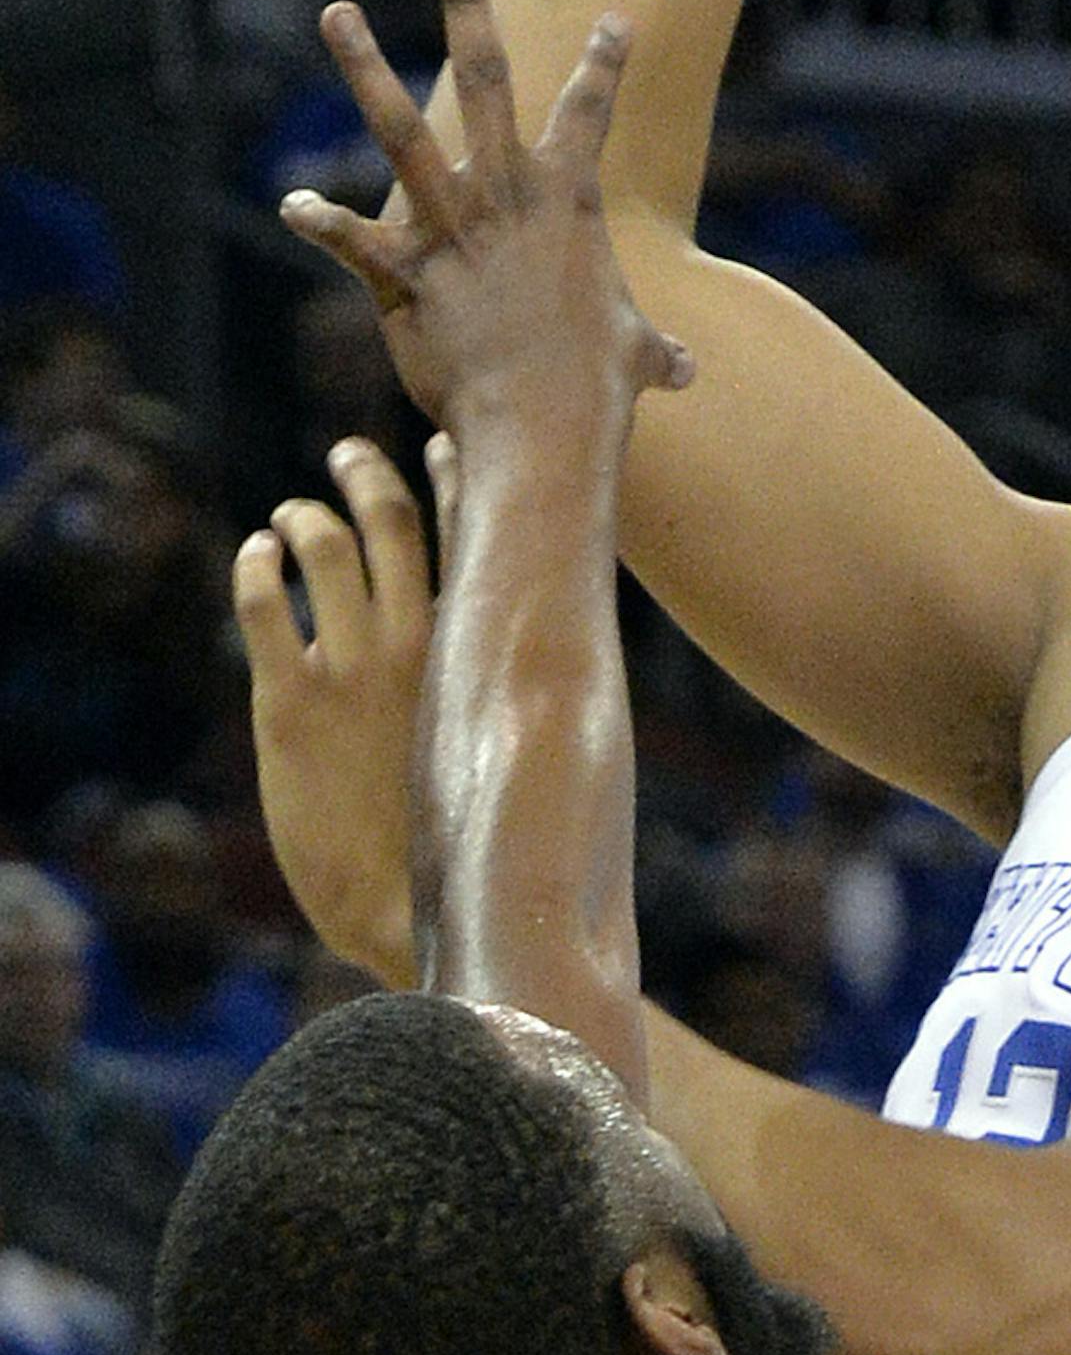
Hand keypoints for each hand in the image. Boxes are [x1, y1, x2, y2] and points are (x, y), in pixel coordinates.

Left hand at [233, 438, 445, 985]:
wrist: (402, 909)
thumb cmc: (458, 853)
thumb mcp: (497, 762)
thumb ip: (499, 709)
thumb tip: (530, 693)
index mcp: (473, 658)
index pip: (470, 541)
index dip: (454, 482)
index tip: (444, 445)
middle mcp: (417, 646)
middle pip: (393, 522)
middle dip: (369, 475)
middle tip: (348, 455)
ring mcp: (352, 668)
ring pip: (326, 547)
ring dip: (304, 516)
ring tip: (289, 515)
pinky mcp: (288, 701)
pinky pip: (266, 601)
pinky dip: (258, 565)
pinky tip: (255, 558)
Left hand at [276, 0, 694, 430]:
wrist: (545, 424)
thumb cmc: (595, 389)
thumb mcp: (634, 358)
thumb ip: (654, 353)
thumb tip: (686, 374)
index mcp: (569, 200)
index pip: (590, 114)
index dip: (605, 64)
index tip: (614, 19)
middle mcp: (507, 194)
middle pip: (486, 77)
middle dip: (468, 5)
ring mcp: (451, 227)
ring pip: (401, 128)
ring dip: (367, 66)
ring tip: (337, 11)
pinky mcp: (405, 273)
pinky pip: (352, 238)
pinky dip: (321, 220)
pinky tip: (291, 201)